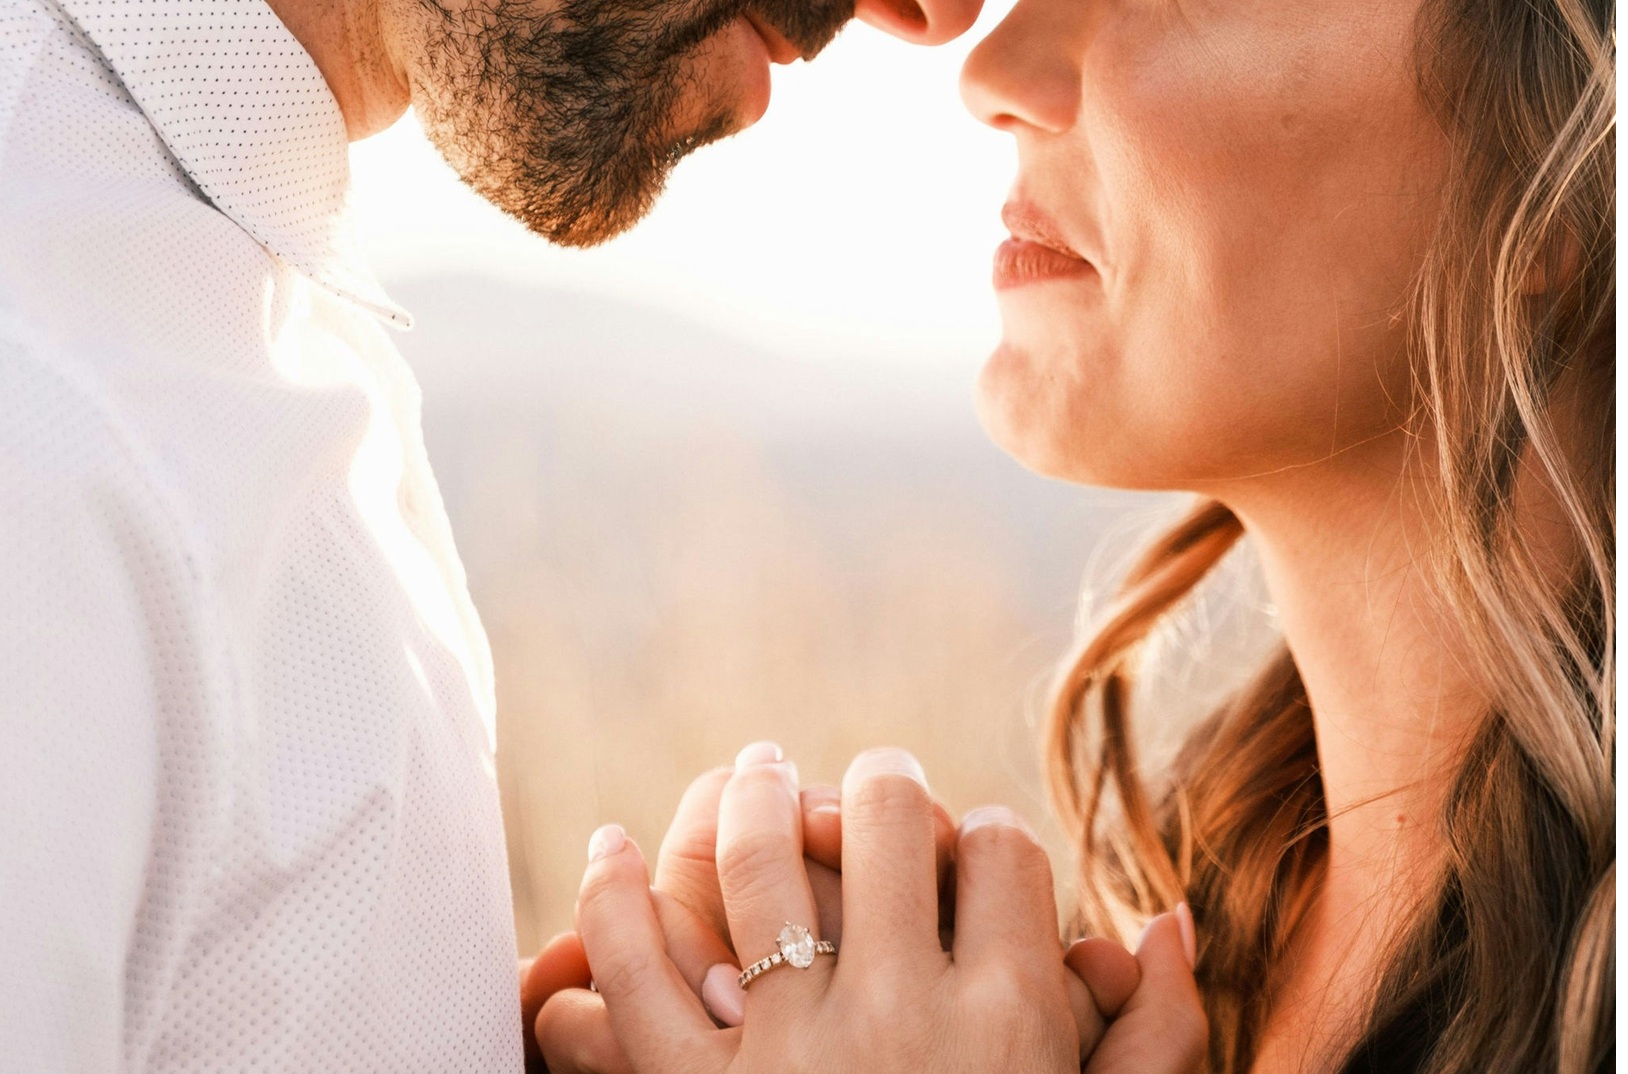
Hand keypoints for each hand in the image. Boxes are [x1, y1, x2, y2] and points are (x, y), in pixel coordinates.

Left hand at [556, 747, 1189, 1072]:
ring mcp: (790, 1053)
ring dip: (752, 794)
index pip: (1003, 851)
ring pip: (758, 862)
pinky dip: (611, 899)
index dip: (988, 835)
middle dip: (885, 782)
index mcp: (1013, 1022)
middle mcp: (902, 1015)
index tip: (971, 853)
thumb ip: (1160, 1039)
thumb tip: (1170, 922)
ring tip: (757, 769)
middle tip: (873, 778)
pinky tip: (613, 841)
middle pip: (889, 821)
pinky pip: (634, 974)